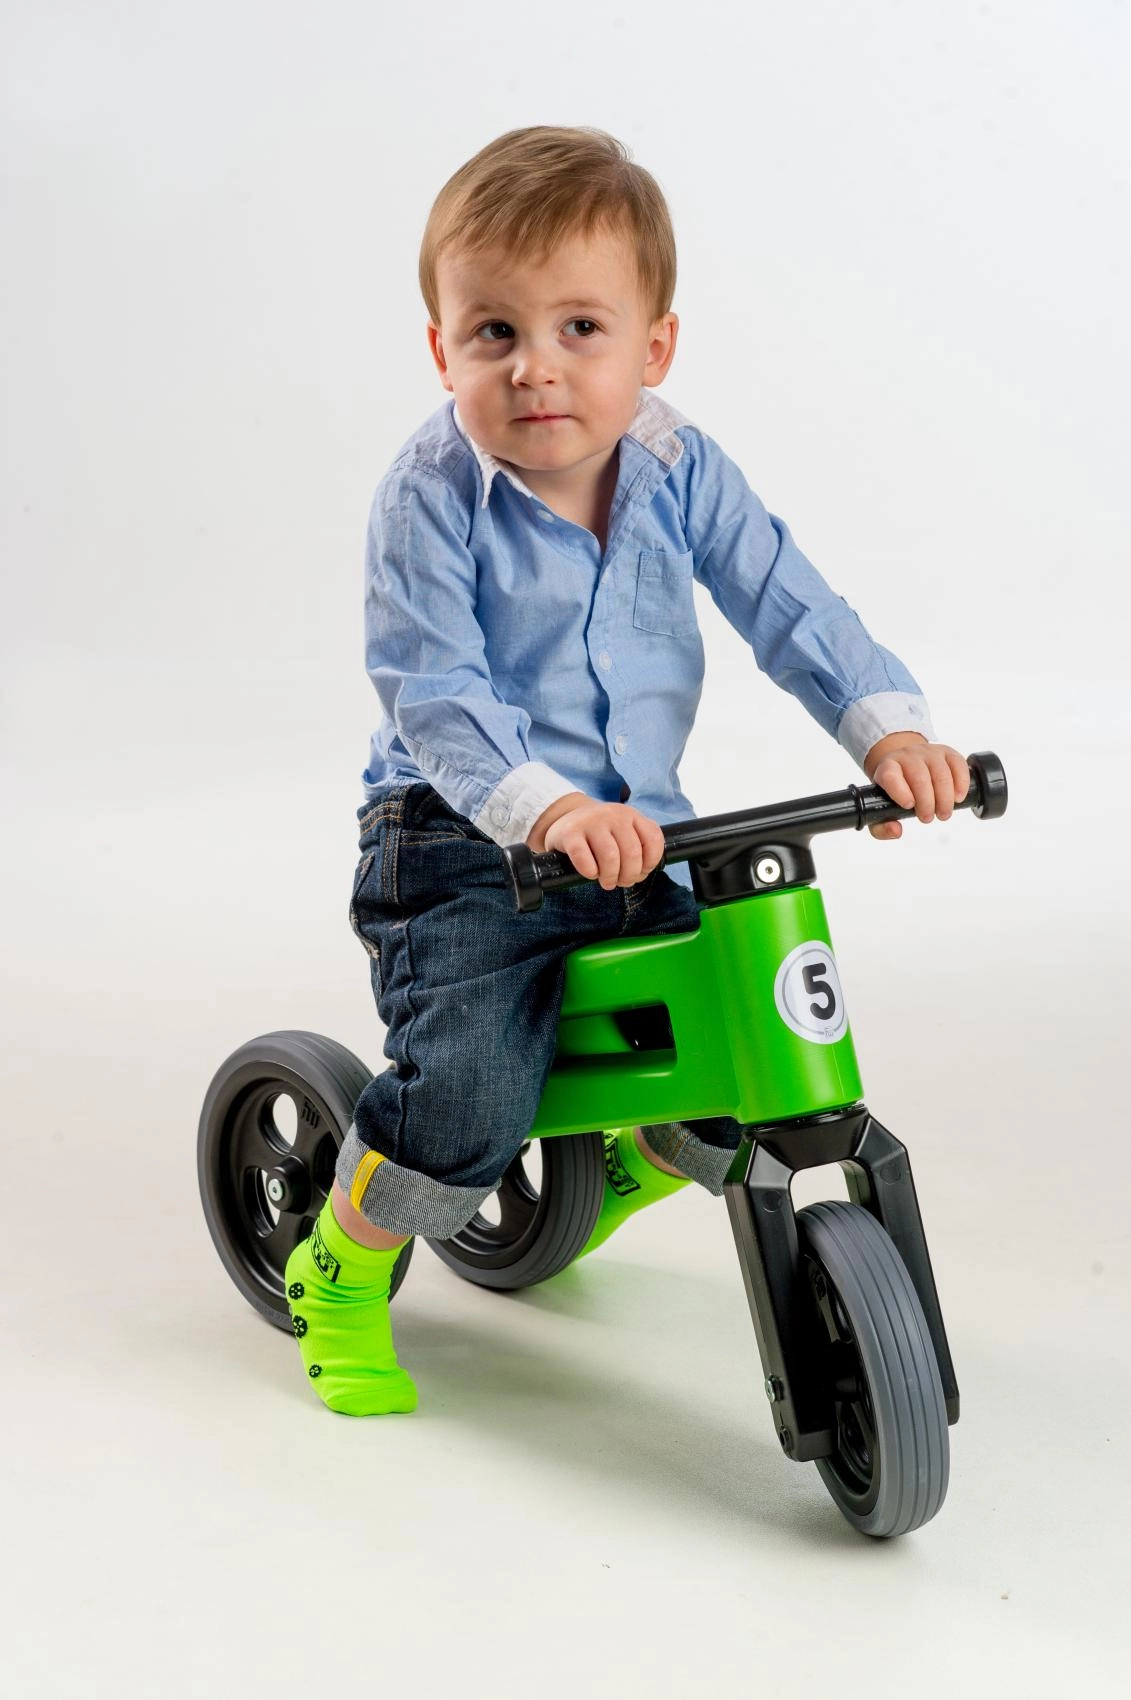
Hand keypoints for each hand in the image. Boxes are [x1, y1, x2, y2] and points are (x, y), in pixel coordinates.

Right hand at [528, 793, 665, 888]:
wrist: (566, 819)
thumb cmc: (600, 834)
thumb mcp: (623, 832)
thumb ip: (638, 847)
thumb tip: (640, 873)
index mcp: (631, 815)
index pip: (653, 840)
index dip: (650, 863)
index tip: (640, 872)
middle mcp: (614, 815)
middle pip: (632, 853)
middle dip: (629, 875)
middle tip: (620, 882)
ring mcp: (591, 822)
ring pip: (610, 857)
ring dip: (610, 877)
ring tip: (607, 882)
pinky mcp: (570, 833)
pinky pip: (584, 859)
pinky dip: (590, 872)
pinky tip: (590, 873)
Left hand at [862, 734, 969, 840]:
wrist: (906, 765)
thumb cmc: (895, 792)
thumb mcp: (881, 810)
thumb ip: (882, 828)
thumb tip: (896, 831)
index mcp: (887, 768)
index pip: (890, 776)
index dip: (900, 791)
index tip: (909, 806)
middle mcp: (907, 756)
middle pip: (919, 776)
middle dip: (926, 802)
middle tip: (927, 818)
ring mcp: (928, 752)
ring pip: (940, 771)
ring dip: (945, 797)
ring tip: (943, 814)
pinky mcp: (947, 752)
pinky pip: (957, 763)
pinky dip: (961, 783)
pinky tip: (958, 798)